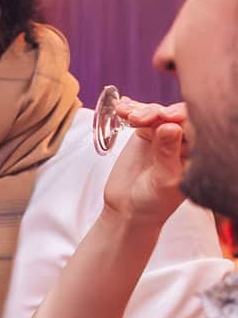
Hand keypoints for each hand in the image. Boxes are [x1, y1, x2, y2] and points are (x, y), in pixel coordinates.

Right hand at [103, 99, 188, 228]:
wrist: (129, 210)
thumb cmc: (155, 201)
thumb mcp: (164, 180)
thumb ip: (167, 153)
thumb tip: (170, 126)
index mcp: (197, 151)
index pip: (194, 125)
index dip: (180, 116)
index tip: (164, 117)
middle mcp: (183, 140)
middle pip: (174, 114)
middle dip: (157, 112)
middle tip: (140, 118)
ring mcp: (162, 135)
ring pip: (155, 113)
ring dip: (140, 110)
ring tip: (126, 115)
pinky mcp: (144, 134)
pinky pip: (138, 117)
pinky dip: (129, 110)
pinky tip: (120, 108)